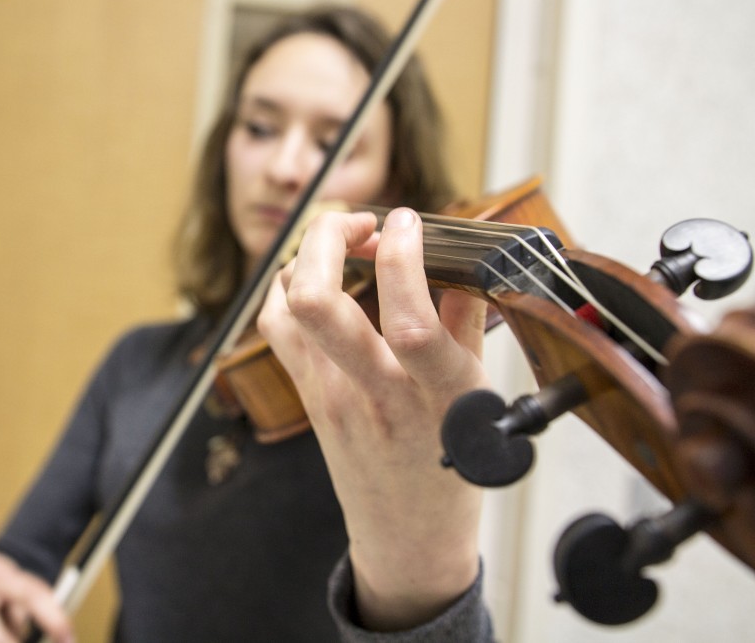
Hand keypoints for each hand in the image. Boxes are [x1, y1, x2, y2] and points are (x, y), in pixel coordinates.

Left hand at [258, 207, 487, 630]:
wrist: (407, 534)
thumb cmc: (450, 468)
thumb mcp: (477, 392)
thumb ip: (466, 320)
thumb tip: (460, 258)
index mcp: (438, 393)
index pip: (410, 317)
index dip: (404, 256)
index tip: (410, 221)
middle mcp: (376, 393)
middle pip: (318, 301)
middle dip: (328, 238)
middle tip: (360, 222)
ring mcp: (331, 396)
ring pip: (289, 309)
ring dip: (306, 258)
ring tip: (340, 242)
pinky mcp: (308, 397)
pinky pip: (279, 329)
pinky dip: (286, 289)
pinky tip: (313, 276)